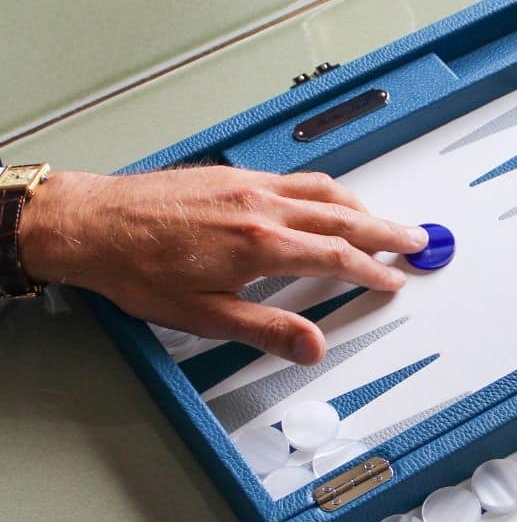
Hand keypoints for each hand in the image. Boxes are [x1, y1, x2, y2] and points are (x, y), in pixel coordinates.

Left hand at [18, 166, 427, 364]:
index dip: (373, 270)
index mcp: (260, 244)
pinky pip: (297, 177)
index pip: (337, 256)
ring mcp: (248, 185)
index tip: (393, 279)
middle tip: (417, 239)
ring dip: (361, 205)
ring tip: (383, 220)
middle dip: (386, 230)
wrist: (93, 225)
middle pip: (343, 215)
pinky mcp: (233, 175)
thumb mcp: (205, 316)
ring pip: (323, 189)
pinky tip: (327, 197)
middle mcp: (261, 206)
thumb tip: (311, 346)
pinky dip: (327, 189)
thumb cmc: (138, 269)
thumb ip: (267, 330)